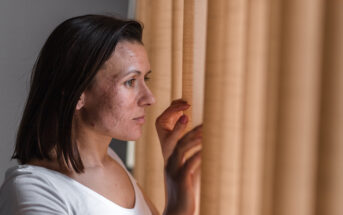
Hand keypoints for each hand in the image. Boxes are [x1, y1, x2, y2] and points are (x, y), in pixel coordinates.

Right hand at [155, 99, 201, 214]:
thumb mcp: (190, 168)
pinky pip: (189, 165)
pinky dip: (198, 156)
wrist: (178, 211)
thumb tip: (207, 139)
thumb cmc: (185, 188)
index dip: (171, 119)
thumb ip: (195, 154)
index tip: (183, 106)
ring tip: (204, 130)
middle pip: (170, 139)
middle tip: (186, 113)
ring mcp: (173, 171)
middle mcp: (169, 161)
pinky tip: (207, 150)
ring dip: (192, 138)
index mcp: (169, 156)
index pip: (164, 133)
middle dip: (178, 126)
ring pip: (179, 150)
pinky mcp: (181, 181)